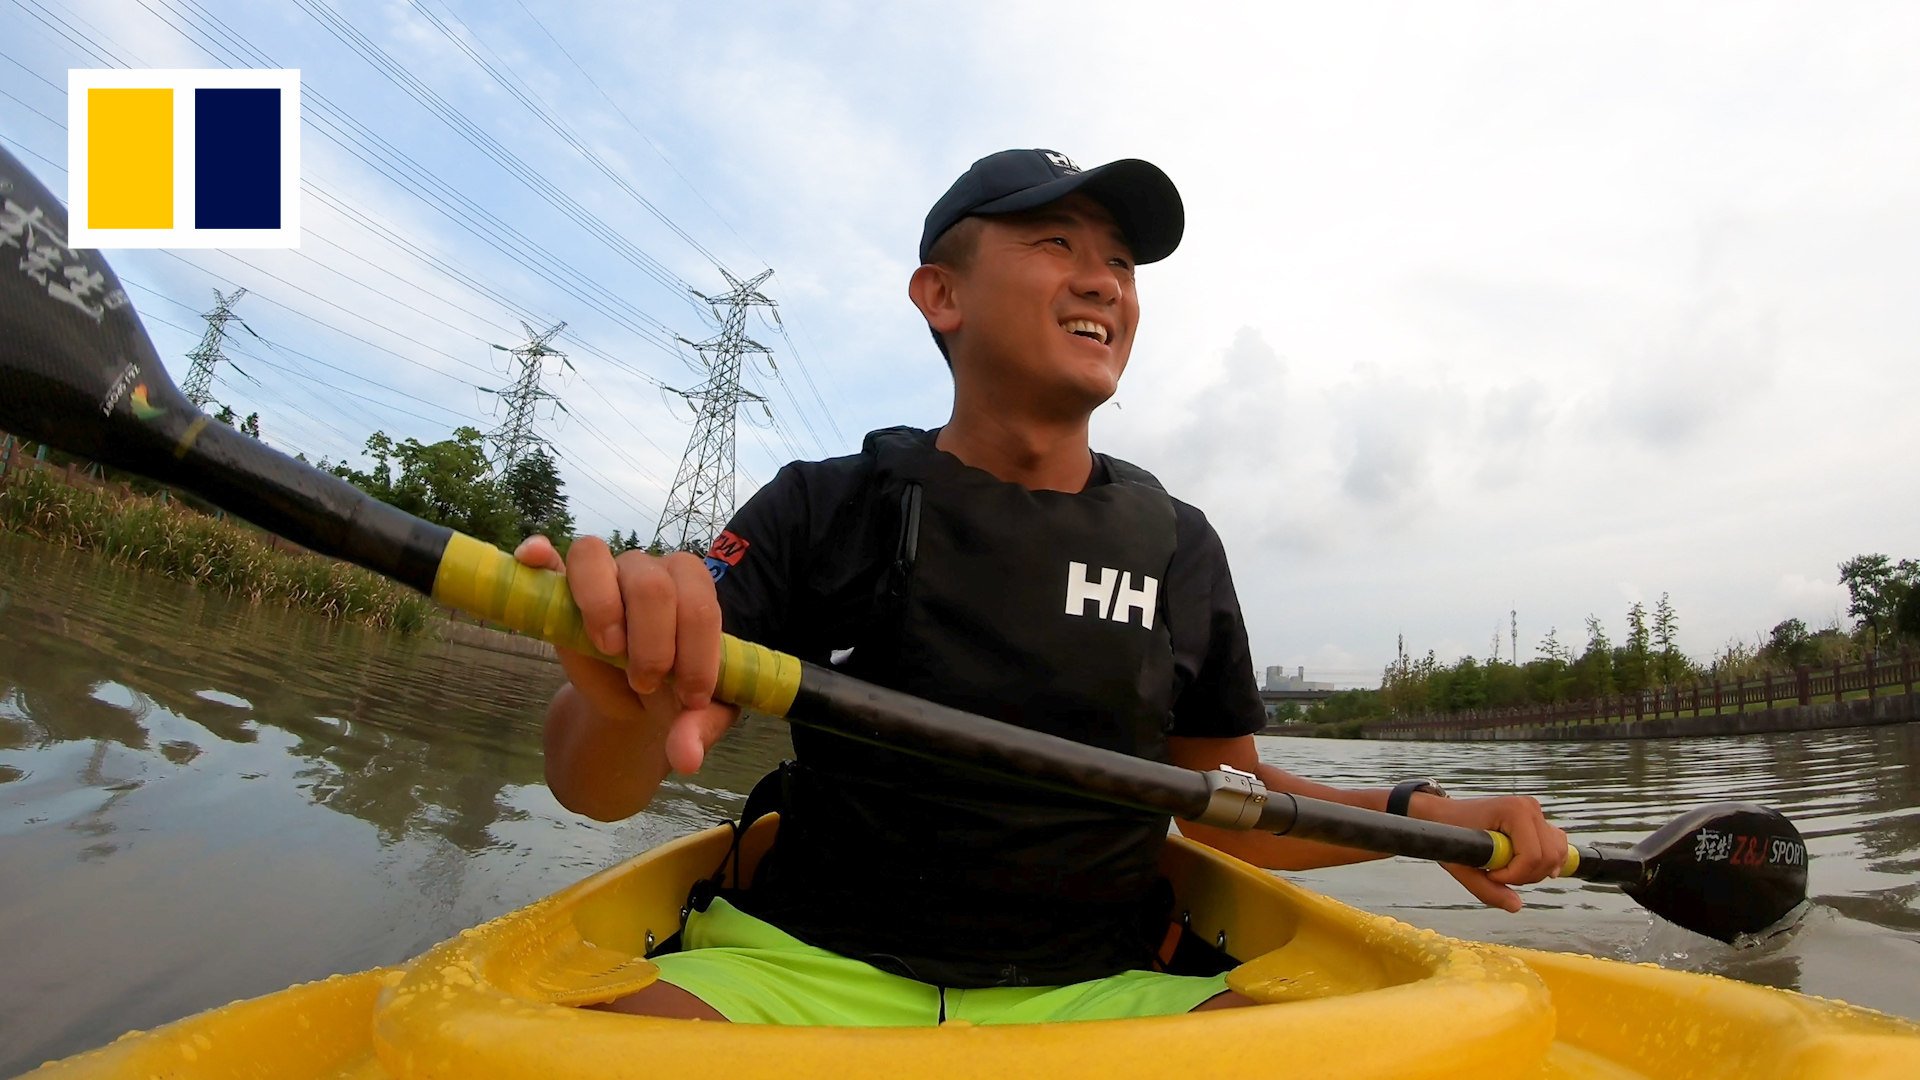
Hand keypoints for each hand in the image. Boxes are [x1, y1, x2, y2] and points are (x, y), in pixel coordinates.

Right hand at [515, 535, 738, 814]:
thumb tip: (686, 759)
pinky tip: (532, 558)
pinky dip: (539, 552)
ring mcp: (605, 575)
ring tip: (610, 649)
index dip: (695, 652)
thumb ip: (698, 730)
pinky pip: (549, 560)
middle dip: (653, 641)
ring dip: (604, 607)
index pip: (698, 604)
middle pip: (652, 584)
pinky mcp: (562, 590)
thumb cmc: (675, 696)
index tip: (690, 697)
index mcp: (693, 591)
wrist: (636, 705)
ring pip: (598, 559)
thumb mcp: (698, 716)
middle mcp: (650, 571)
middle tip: (647, 682)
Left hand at [1412, 793, 1567, 912]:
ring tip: (1506, 869)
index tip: (1489, 874)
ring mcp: (1536, 812)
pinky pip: (1557, 848)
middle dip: (1524, 876)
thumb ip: (1487, 890)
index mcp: (1514, 811)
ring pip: (1557, 854)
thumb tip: (1517, 906)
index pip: (1532, 856)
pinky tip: (1524, 868)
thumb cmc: (1449, 836)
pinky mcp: (1538, 820)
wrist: (1444, 816)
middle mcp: (1530, 807)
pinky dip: (1545, 864)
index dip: (1513, 875)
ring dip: (1534, 872)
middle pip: (1548, 858)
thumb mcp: (1462, 866)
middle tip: (1496, 874)